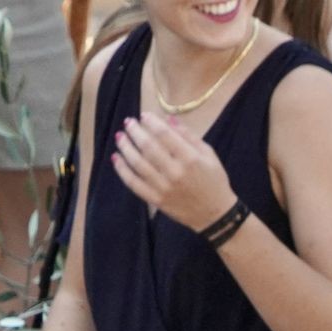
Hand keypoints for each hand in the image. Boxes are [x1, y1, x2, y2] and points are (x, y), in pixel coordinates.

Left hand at [112, 112, 236, 233]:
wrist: (214, 214)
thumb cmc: (214, 181)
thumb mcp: (208, 153)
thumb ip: (188, 135)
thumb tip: (168, 119)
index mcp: (189, 158)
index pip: (164, 135)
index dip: (151, 122)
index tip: (143, 115)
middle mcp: (175, 173)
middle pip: (148, 147)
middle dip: (135, 132)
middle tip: (128, 122)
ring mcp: (164, 188)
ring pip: (138, 164)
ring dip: (126, 148)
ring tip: (120, 137)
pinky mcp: (157, 200)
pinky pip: (135, 184)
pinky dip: (123, 171)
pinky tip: (117, 159)